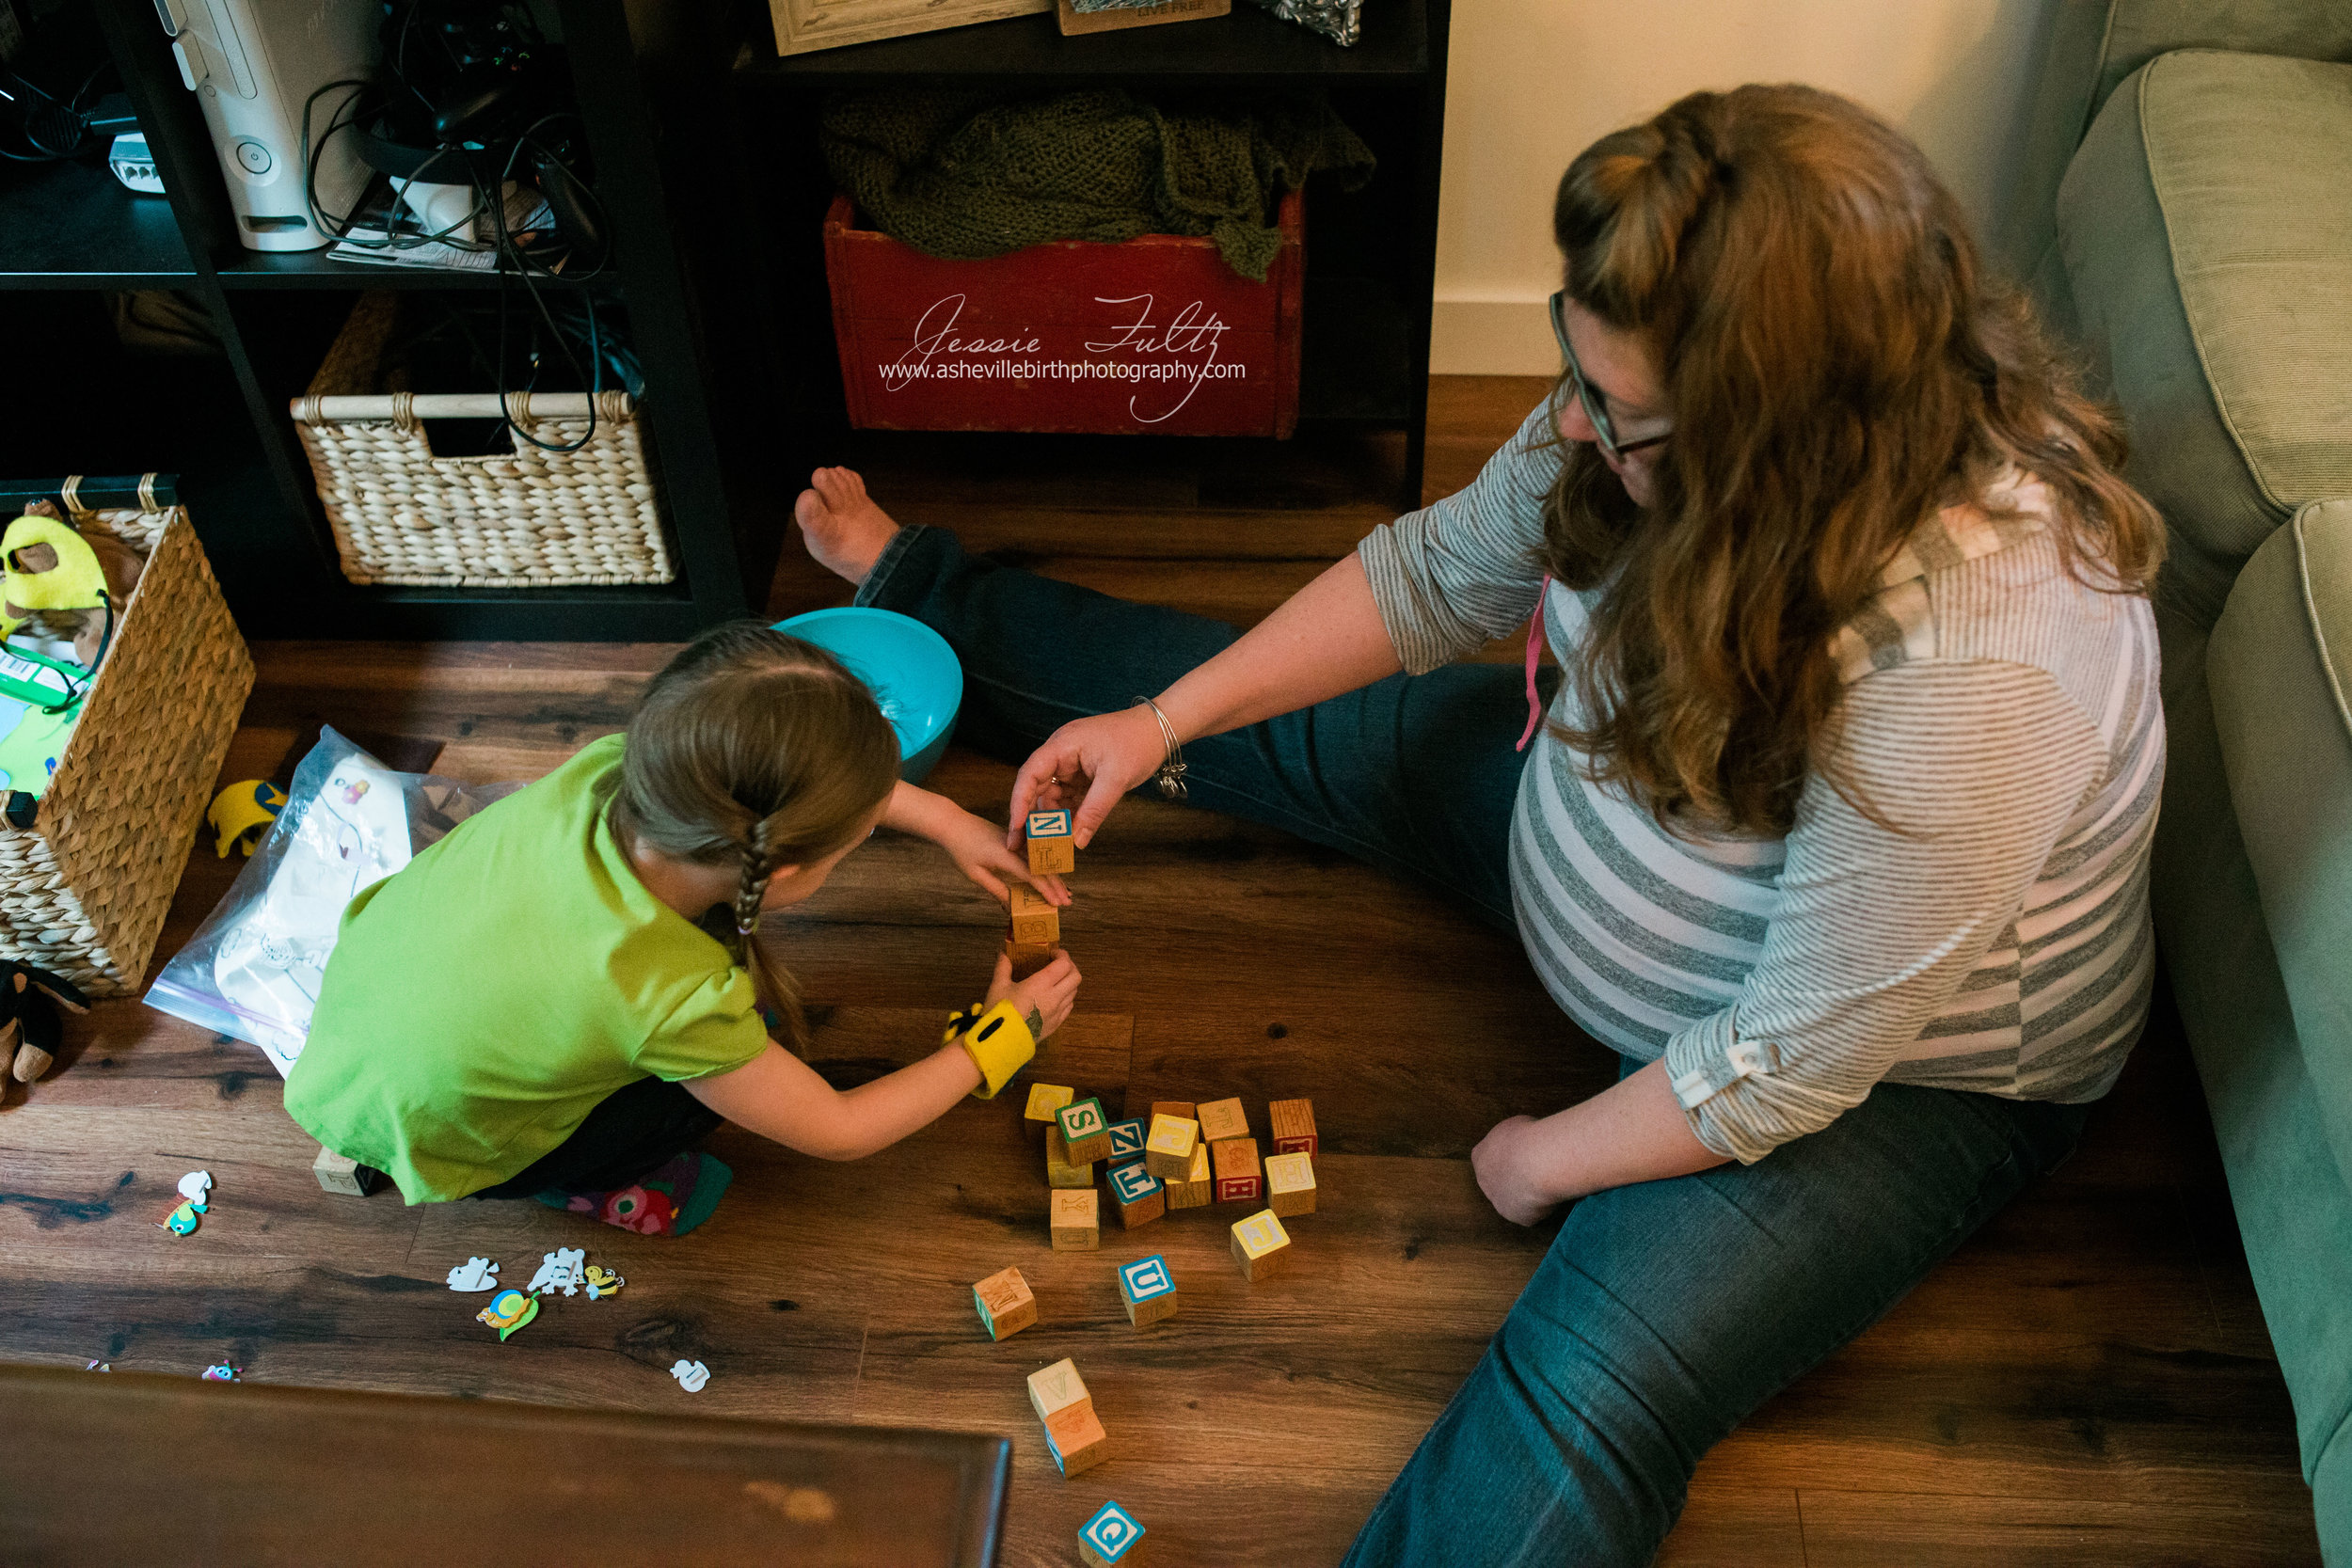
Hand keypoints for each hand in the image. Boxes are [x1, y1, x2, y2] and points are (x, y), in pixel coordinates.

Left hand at [930, 800, 1068, 906]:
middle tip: (1067, 902)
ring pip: (1040, 861)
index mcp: (1006, 855)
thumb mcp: (976, 874)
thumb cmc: (961, 849)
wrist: (953, 823)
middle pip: (1042, 867)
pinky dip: (1043, 868)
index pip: (1032, 875)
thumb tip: (1011, 906)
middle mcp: (1016, 847)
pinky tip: (1047, 876)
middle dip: (1056, 885)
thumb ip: (996, 889)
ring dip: (1052, 877)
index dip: (1046, 891)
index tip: (1057, 903)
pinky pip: (1033, 855)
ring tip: (1063, 892)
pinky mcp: (1014, 840)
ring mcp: (1016, 842)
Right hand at [985, 949, 1079, 1040]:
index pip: (1064, 964)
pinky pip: (1069, 1007)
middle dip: (1070, 967)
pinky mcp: (1056, 1025)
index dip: (1062, 955)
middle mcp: (1054, 997)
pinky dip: (1066, 998)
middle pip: (1076, 977)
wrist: (1001, 1042)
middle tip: (1057, 964)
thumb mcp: (998, 986)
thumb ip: (1003, 967)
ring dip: (1068, 982)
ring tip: (1056, 980)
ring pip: (1074, 992)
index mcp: (1041, 984)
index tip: (1052, 953)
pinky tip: (1054, 997)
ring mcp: (1057, 1012)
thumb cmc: (1000, 1011)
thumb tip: (1003, 953)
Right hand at [1007, 705, 1167, 852]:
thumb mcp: (1115, 779)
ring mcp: (1071, 764)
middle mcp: (1061, 754)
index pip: (1030, 774)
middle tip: (1024, 845)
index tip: (1016, 826)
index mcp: (1062, 746)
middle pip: (1036, 788)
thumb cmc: (1137, 742)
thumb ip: (1093, 812)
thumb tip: (1076, 842)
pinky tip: (1068, 833)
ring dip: (1051, 819)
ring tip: (1049, 845)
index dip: (1019, 801)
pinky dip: (1067, 815)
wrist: (1160, 728)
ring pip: (1052, 796)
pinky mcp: (1082, 774)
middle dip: (1031, 816)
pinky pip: (1068, 797)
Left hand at [1472, 1114, 1565, 1226]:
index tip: (1525, 1153)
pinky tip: (1552, 1194)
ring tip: (1548, 1180)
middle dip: (1516, 1178)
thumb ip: (1513, 1140)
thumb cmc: (1528, 1138)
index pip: (1489, 1159)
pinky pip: (1532, 1213)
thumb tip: (1523, 1142)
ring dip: (1528, 1193)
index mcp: (1480, 1157)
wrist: (1539, 1162)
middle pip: (1500, 1182)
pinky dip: (1543, 1205)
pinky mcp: (1519, 1217)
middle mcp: (1485, 1182)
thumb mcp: (1515, 1125)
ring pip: (1515, 1199)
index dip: (1509, 1156)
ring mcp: (1500, 1203)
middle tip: (1537, 1169)